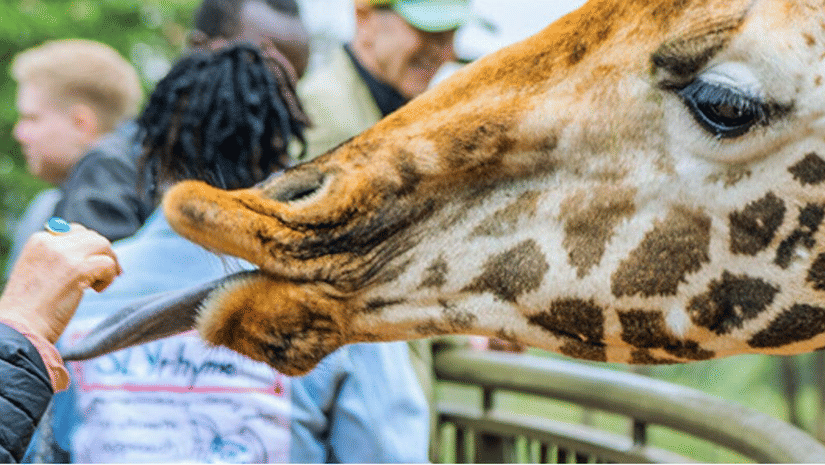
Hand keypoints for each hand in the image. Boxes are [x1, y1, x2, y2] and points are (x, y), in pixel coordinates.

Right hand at [0, 224, 120, 342]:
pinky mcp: (78, 269)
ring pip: (103, 244)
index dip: (88, 249)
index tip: (92, 265)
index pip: (75, 232)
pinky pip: (108, 264)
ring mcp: (65, 254)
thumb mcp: (38, 271)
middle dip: (103, 253)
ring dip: (109, 263)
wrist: (20, 327)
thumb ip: (58, 258)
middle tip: (106, 274)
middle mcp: (51, 242)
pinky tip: (96, 291)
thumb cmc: (28, 308)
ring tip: (99, 284)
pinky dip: (109, 277)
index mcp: (39, 240)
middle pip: (92, 236)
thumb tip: (89, 255)